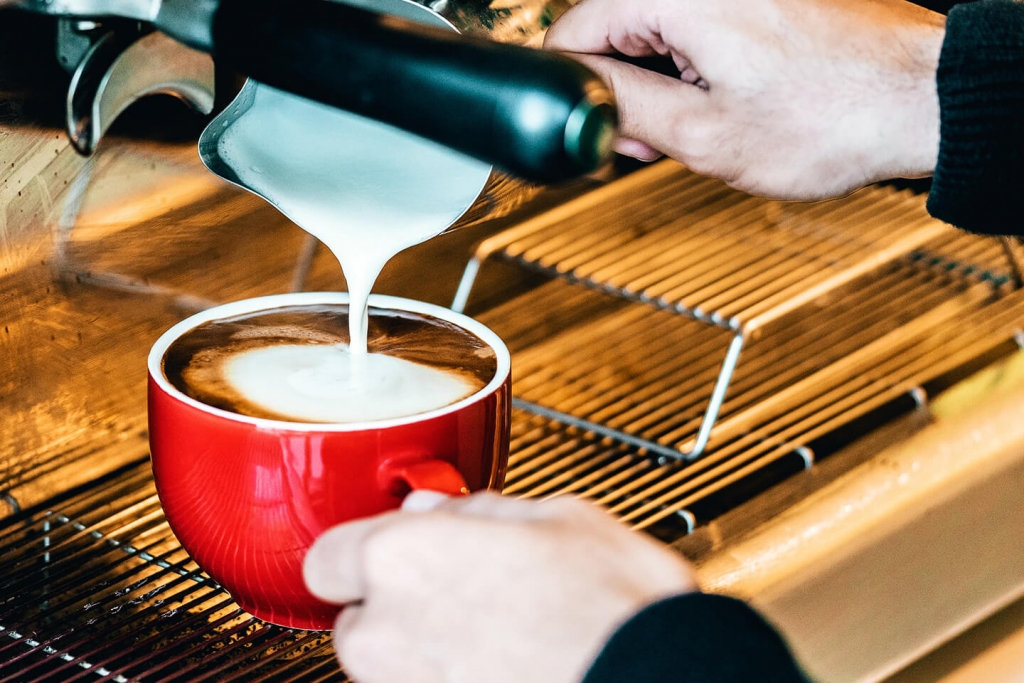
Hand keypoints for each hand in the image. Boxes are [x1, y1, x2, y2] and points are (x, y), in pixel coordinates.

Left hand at [303, 491, 696, 682]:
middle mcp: (386, 637)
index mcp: (401, 560)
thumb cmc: (614, 610)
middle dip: (400, 602)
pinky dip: (453, 677)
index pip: (327, 557)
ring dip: (427, 644)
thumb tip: (439, 511)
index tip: (401, 547)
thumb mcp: (558, 518)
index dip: (367, 549)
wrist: (657, 681)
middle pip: (358, 617)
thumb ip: (476, 511)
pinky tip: (507, 662)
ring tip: (499, 629)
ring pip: (392, 664)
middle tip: (464, 586)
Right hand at [544, 0, 945, 199]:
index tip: (600, 132)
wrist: (921, 100)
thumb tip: (574, 95)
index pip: (574, 30)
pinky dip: (696, 65)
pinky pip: (697, 22)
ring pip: (655, 29)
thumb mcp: (705, 134)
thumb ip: (622, 108)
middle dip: (623, 89)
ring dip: (661, 83)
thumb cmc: (834, 117)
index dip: (578, 92)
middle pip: (614, 27)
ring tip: (702, 127)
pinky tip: (726, 103)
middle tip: (653, 143)